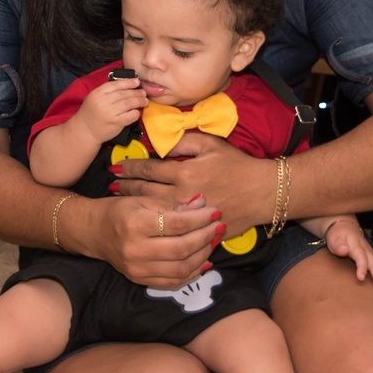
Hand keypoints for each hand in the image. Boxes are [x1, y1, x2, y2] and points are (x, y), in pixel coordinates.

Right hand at [72, 77, 147, 143]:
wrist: (85, 130)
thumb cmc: (91, 113)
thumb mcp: (94, 97)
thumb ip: (107, 92)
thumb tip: (126, 85)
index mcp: (98, 93)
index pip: (116, 85)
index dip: (128, 82)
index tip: (137, 82)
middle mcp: (103, 102)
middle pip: (124, 94)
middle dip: (136, 92)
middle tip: (143, 92)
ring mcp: (109, 113)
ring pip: (128, 103)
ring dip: (139, 101)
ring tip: (145, 100)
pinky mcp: (115, 123)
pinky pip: (130, 116)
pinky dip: (135, 113)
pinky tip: (138, 111)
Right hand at [80, 194, 219, 289]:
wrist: (93, 231)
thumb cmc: (119, 210)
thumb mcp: (143, 199)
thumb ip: (172, 204)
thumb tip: (202, 204)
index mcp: (136, 224)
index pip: (177, 224)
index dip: (200, 219)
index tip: (215, 212)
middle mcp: (136, 250)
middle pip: (182, 248)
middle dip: (206, 237)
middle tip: (219, 227)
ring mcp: (137, 269)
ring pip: (181, 268)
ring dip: (203, 255)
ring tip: (213, 242)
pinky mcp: (140, 280)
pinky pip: (173, 282)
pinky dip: (192, 273)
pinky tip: (203, 261)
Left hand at [111, 133, 263, 238]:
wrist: (263, 192)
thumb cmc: (237, 165)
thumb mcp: (211, 144)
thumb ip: (184, 142)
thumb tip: (161, 145)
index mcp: (185, 172)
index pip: (149, 169)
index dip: (130, 168)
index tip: (116, 168)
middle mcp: (182, 195)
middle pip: (146, 192)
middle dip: (126, 188)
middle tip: (110, 186)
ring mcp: (188, 215)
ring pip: (154, 210)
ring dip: (134, 205)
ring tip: (119, 201)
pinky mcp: (197, 229)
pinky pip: (171, 227)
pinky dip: (155, 222)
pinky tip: (145, 220)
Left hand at [323, 218, 372, 290]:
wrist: (344, 227)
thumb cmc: (337, 236)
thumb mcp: (334, 239)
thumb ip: (338, 245)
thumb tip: (344, 250)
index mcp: (356, 246)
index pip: (360, 257)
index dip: (362, 267)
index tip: (361, 278)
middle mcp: (366, 249)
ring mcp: (371, 252)